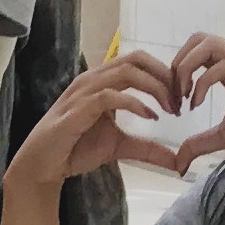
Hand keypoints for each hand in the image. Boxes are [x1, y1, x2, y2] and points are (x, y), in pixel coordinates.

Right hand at [11, 50, 198, 189]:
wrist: (44, 165)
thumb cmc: (76, 149)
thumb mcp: (121, 146)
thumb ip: (148, 149)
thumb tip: (178, 161)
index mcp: (103, 81)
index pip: (139, 61)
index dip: (164, 74)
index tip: (180, 97)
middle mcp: (93, 79)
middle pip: (136, 59)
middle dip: (164, 76)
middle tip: (180, 100)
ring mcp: (84, 91)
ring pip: (126, 72)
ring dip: (154, 87)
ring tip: (169, 108)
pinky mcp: (78, 108)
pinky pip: (110, 95)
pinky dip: (135, 103)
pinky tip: (149, 117)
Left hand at [155, 32, 224, 167]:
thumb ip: (199, 143)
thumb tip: (178, 163)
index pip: (196, 53)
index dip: (176, 74)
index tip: (173, 103)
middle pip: (198, 39)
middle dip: (178, 63)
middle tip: (174, 93)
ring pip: (208, 44)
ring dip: (187, 67)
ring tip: (184, 96)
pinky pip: (222, 66)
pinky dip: (202, 83)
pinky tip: (196, 103)